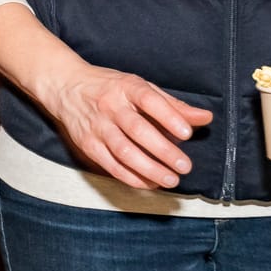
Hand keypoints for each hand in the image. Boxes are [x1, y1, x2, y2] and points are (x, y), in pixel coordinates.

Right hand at [41, 64, 214, 190]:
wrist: (65, 87)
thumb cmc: (110, 88)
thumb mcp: (140, 88)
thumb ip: (173, 106)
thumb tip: (205, 118)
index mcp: (126, 87)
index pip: (149, 100)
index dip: (168, 117)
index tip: (186, 134)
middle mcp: (110, 106)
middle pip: (137, 130)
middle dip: (162, 150)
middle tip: (184, 166)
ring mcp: (97, 127)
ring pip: (124, 151)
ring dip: (149, 169)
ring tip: (171, 180)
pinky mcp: (88, 145)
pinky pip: (111, 165)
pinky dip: (131, 177)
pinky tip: (150, 183)